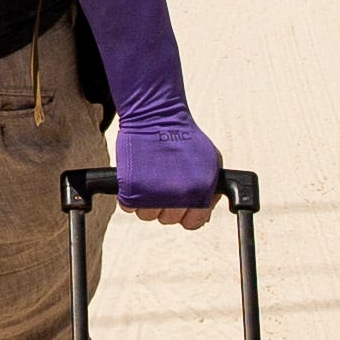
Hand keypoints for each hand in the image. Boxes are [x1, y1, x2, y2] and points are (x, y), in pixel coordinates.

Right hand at [114, 106, 220, 228]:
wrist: (156, 116)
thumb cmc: (183, 137)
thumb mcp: (210, 161)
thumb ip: (210, 189)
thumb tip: (204, 213)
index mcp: (200, 192)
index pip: (192, 223)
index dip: (186, 214)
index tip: (180, 204)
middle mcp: (178, 197)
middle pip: (168, 219)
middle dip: (165, 204)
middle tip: (163, 183)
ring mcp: (154, 195)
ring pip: (147, 215)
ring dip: (146, 201)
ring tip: (150, 177)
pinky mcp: (131, 189)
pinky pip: (128, 207)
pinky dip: (129, 194)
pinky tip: (138, 176)